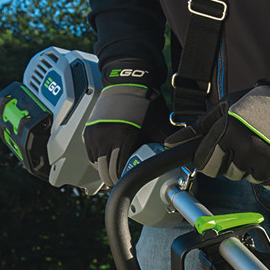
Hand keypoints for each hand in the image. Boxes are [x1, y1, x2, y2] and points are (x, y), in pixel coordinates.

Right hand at [84, 60, 167, 186]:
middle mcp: (103, 137)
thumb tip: (181, 164)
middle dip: (116, 181)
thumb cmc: (145, 105)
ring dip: (106, 172)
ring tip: (118, 175)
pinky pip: (90, 154)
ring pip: (96, 165)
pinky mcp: (88, 130)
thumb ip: (166, 147)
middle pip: (105, 172)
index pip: (119, 172)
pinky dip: (98, 161)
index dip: (126, 182)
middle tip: (126, 184)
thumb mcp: (159, 128)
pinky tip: (109, 163)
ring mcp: (94, 134)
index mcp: (121, 138)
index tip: (134, 185)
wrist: (127, 84)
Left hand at [192, 63, 269, 190]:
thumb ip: (198, 129)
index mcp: (228, 134)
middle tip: (250, 140)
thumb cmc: (260, 104)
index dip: (212, 156)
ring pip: (250, 179)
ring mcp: (269, 165)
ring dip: (255, 167)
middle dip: (235, 160)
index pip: (205, 165)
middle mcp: (248, 152)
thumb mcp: (225, 109)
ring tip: (266, 145)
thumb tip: (171, 143)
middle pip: (229, 173)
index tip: (224, 147)